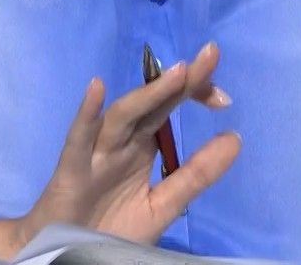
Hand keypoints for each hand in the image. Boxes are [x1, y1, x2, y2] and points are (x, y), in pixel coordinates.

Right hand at [0, 41, 238, 257]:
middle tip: (210, 55)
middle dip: (180, 81)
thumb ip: (196, 174)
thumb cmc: (111, 229)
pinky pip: (78, 140)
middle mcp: (120, 142)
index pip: (168, 108)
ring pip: (121, 116)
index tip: (224, 98)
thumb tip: (235, 138)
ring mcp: (95, 153)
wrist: (65, 257)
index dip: (193, 94)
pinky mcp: (72, 170)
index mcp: (140, 147)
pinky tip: (96, 88)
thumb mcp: (163, 204)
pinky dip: (86, 114)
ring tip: (178, 73)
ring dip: (148, 93)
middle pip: (151, 104)